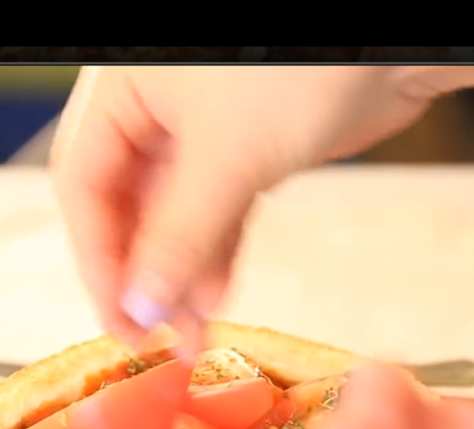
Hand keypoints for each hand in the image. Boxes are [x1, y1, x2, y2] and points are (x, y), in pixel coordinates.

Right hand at [49, 66, 451, 351]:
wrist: (392, 47)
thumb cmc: (302, 66)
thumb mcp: (227, 157)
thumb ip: (179, 237)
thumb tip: (142, 305)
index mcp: (121, 85)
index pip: (82, 183)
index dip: (98, 260)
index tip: (123, 322)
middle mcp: (153, 103)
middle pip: (125, 203)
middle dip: (143, 274)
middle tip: (158, 338)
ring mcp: (202, 124)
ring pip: (173, 213)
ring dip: (182, 275)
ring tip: (194, 332)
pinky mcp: (250, 143)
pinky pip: (215, 208)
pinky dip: (215, 251)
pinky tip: (217, 294)